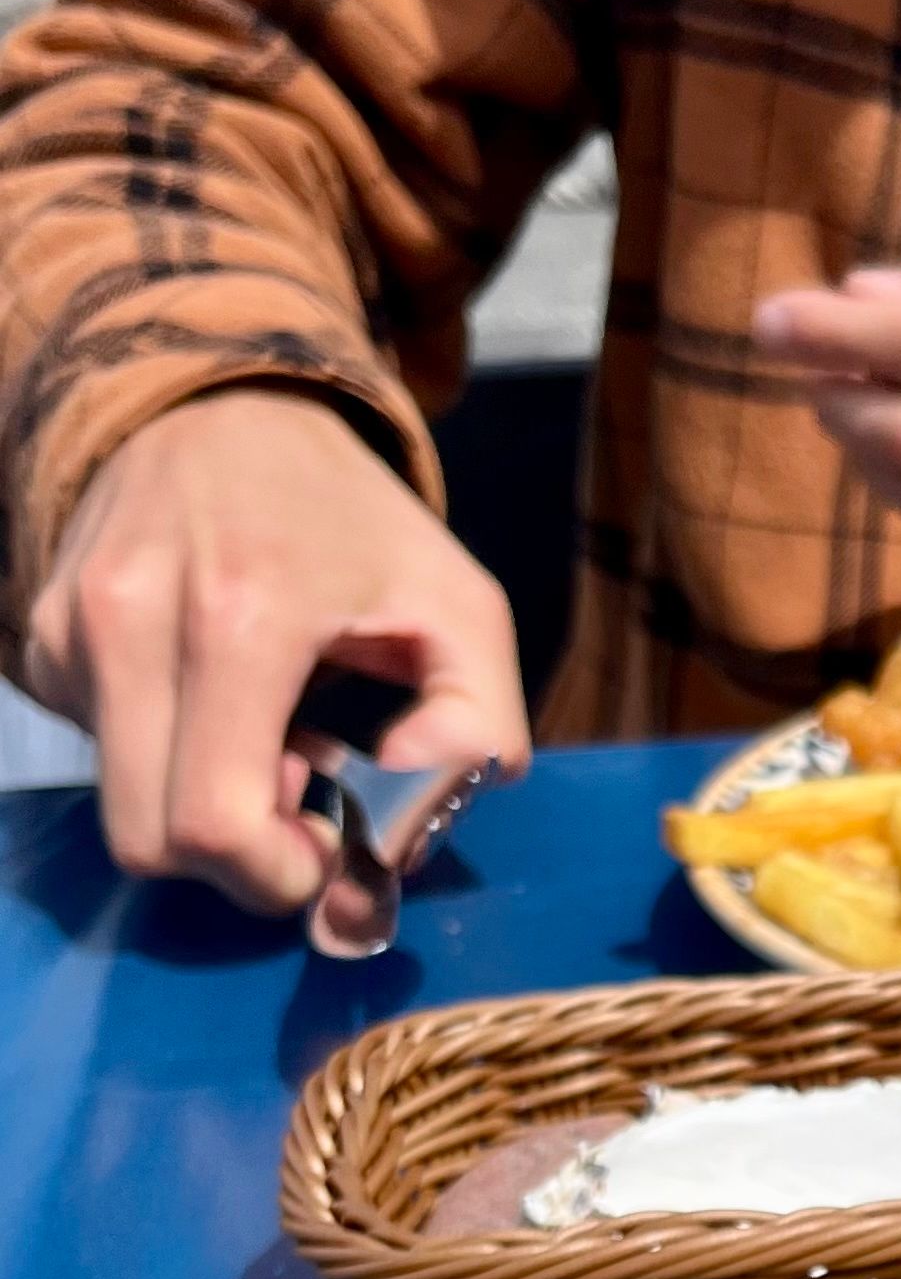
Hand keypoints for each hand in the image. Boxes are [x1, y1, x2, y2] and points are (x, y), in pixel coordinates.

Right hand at [24, 389, 529, 919]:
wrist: (227, 406)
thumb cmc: (355, 522)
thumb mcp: (461, 608)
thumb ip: (475, 732)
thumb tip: (402, 834)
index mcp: (243, 613)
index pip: (214, 823)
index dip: (276, 872)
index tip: (326, 841)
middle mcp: (132, 615)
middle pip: (150, 841)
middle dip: (236, 859)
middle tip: (300, 801)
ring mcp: (74, 627)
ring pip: (119, 807)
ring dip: (197, 807)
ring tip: (263, 736)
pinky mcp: (46, 636)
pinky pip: (100, 753)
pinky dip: (161, 758)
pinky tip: (214, 700)